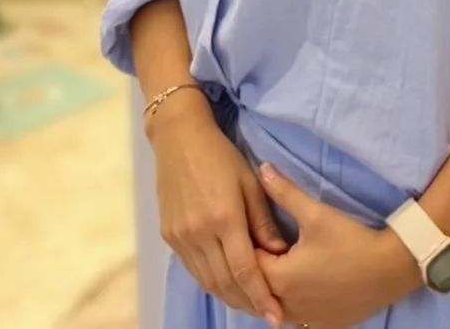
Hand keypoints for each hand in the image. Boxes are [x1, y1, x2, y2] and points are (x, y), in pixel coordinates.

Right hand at [149, 92, 288, 325]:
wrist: (179, 138)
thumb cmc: (221, 155)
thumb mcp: (250, 183)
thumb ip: (264, 222)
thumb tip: (281, 254)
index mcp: (223, 217)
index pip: (244, 269)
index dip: (261, 296)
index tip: (276, 316)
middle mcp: (198, 232)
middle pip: (225, 282)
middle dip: (248, 302)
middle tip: (268, 313)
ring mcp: (180, 236)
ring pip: (207, 280)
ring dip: (230, 296)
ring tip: (251, 304)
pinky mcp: (168, 236)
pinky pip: (193, 269)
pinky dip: (211, 281)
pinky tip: (227, 284)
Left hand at [255, 163, 421, 328]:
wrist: (389, 269)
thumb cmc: (350, 240)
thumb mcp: (315, 212)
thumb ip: (284, 192)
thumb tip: (262, 169)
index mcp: (279, 278)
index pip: (245, 262)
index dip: (244, 244)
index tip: (245, 227)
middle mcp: (285, 305)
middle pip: (255, 289)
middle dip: (251, 268)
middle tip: (255, 244)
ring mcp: (303, 320)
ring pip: (272, 306)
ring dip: (267, 288)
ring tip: (271, 263)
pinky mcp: (319, 325)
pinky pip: (292, 317)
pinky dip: (285, 303)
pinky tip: (293, 287)